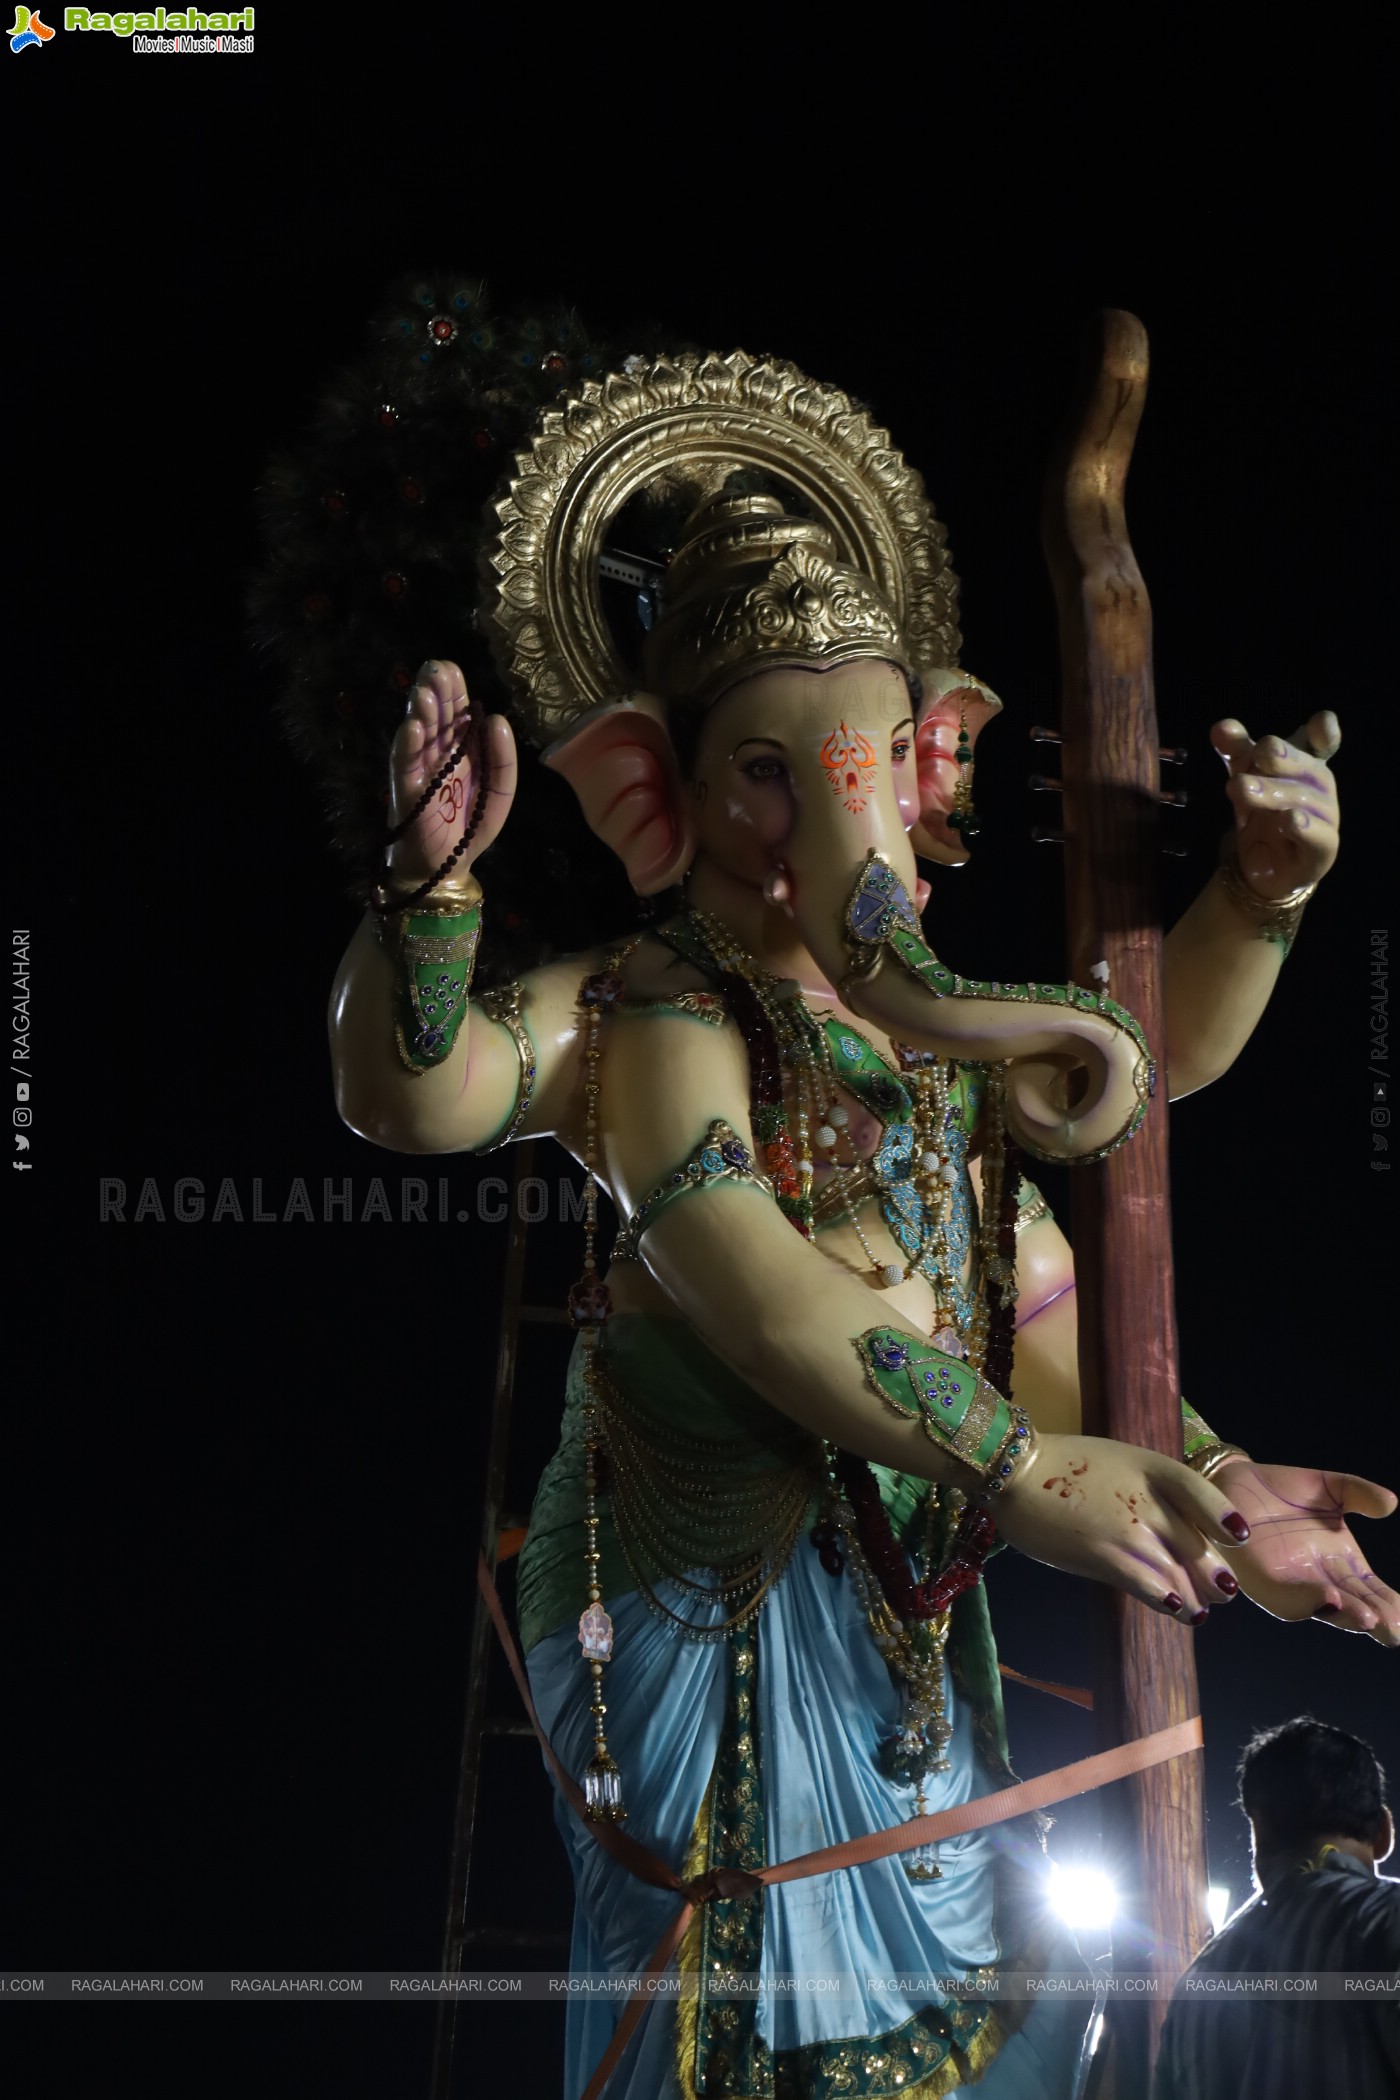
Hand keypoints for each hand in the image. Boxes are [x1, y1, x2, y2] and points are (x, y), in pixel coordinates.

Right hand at [385, 659, 516, 888]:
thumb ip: (503, 759)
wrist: (446, 868)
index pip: (454, 713)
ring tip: (425, 693)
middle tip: (435, 669)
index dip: (452, 691)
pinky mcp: (407, 792)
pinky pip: (404, 765)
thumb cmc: (469, 827)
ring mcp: (419, 771)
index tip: (451, 670)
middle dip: (434, 692)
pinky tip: (412, 727)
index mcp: (459, 751)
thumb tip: (497, 719)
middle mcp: (436, 755)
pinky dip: (408, 746)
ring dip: (420, 714)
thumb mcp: (499, 793)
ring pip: (417, 735)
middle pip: (434, 717)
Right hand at [996, 1434, 1246, 1622]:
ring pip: (1181, 1574)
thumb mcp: (1121, 1459)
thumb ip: (1151, 1487)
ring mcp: (1131, 1531)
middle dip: (1215, 1574)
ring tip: (1199, 1611)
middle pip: (1199, 1545)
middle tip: (1223, 1591)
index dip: (1226, 1518)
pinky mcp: (1108, 1558)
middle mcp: (1151, 1499)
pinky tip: (1176, 1608)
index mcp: (1155, 1468)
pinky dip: (1169, 1602)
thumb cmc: (1066, 1465)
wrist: (1017, 1475)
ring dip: (1196, 1597)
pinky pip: (1152, 1588)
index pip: (1205, 1494)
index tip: (1240, 1538)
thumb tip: (1174, 1523)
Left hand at [1208, 1458, 1399, 1644]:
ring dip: (1343, 1614)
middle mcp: (1319, 1580)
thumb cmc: (1284, 1491)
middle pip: (1353, 1607)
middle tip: (1392, 1629)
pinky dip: (1306, 1600)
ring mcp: (1290, 1584)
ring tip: (1367, 1616)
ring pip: (1320, 1608)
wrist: (1233, 1483)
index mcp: (1341, 1563)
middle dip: (1373, 1619)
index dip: (1391, 1605)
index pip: (1373, 1591)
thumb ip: (1357, 1493)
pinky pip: (1285, 1597)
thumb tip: (1392, 1503)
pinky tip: (1327, 1597)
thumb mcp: (1329, 1487)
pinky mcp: (1261, 1580)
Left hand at [1211, 710, 1339, 899]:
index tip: (1321, 723)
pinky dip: (1304, 827)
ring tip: (1240, 787)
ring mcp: (1325, 819)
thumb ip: (1235, 751)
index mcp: (1306, 764)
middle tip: (1261, 752)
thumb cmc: (1262, 810)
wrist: (1263, 864)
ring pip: (1304, 800)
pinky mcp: (1321, 850)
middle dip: (1284, 758)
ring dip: (1273, 792)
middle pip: (1308, 767)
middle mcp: (1319, 788)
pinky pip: (1318, 836)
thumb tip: (1221, 727)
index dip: (1324, 732)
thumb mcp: (1245, 776)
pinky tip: (1289, 820)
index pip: (1323, 742)